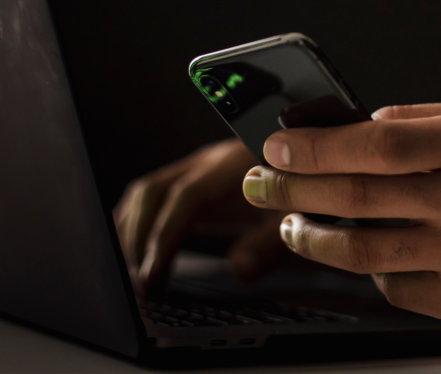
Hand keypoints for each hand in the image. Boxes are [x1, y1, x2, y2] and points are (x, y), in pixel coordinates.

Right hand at [114, 138, 287, 291]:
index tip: (153, 273)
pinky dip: (138, 222)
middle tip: (140, 282)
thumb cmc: (302, 186)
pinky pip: (154, 195)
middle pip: (154, 192)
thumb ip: (269, 243)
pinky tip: (134, 249)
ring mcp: (197, 168)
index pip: (186, 198)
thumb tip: (239, 270)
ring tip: (134, 272)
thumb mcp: (296, 215)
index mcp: (232, 167)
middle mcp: (208, 162)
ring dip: (132, 231)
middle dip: (138, 238)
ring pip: (147, 192)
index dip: (165, 235)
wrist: (308, 158)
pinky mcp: (193, 178)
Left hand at [242, 100, 440, 332]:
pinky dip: (365, 267)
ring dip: (310, 235)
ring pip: (362, 250)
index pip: (380, 142)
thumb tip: (354, 124)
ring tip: (289, 220)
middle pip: (359, 197)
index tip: (278, 144)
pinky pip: (391, 286)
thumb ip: (421, 119)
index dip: (318, 145)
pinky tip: (360, 251)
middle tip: (259, 180)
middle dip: (293, 187)